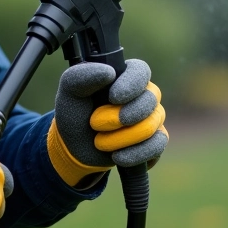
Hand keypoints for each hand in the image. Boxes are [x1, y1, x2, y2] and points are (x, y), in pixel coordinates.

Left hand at [47, 60, 167, 186]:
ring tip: (99, 141)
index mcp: (124, 75)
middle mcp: (143, 94)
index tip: (113, 97)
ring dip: (121, 138)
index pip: (140, 71)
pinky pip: (157, 145)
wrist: (74, 146)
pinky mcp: (154, 141)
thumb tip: (109, 72)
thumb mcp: (70, 90)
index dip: (131, 85)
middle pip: (150, 99)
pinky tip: (117, 156)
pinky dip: (135, 153)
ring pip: (152, 125)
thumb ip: (83, 75)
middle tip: (95, 123)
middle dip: (120, 117)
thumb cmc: (74, 111)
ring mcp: (151, 117)